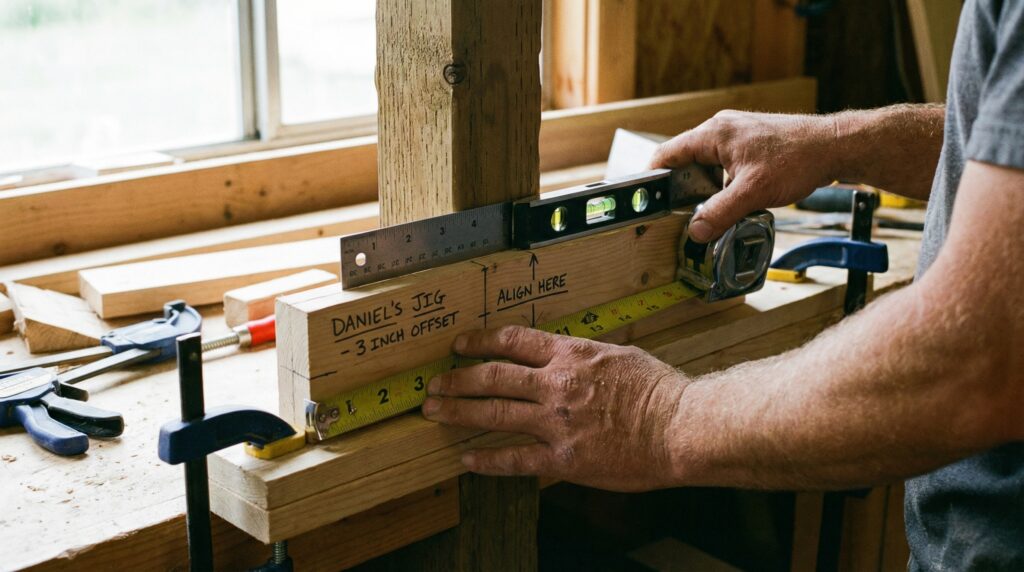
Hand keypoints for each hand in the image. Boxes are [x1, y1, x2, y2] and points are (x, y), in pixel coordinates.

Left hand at [421, 325, 688, 491]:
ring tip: (435, 411)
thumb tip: (563, 355)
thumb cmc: (659, 391)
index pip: (513, 341)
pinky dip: (488, 460)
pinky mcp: (563, 459)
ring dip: (459, 412)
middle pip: (493, 377)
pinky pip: (515, 460)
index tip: (461, 346)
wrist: (681, 428)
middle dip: (458, 380)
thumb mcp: (618, 355)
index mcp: (571, 355)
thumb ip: (583, 356)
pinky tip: (469, 459)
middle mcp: (557, 385)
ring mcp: (556, 423)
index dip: (480, 342)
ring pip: (495, 414)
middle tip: (435, 383)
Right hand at [650, 110, 841, 241]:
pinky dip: (723, 182)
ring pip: (706, 164)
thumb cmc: (797, 158)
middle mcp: (721, 129)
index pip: (667, 153)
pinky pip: (724, 165)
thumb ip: (720, 213)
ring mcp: (737, 134)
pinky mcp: (750, 144)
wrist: (833, 147)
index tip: (644, 197)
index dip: (653, 176)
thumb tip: (696, 231)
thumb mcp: (752, 192)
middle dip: (681, 187)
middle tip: (678, 212)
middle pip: (685, 160)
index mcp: (713, 133)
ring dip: (705, 187)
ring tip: (709, 208)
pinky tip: (733, 199)